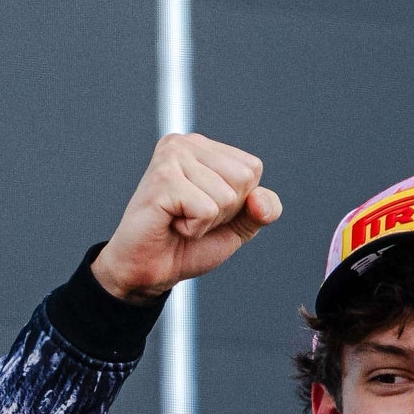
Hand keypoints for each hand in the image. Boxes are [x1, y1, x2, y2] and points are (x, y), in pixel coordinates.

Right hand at [92, 132, 280, 302]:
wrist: (150, 270)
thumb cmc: (189, 243)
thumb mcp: (239, 225)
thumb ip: (263, 209)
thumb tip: (260, 199)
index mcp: (204, 147)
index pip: (253, 169)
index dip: (239, 201)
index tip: (206, 208)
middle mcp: (185, 143)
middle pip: (243, 179)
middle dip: (225, 211)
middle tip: (191, 216)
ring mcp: (171, 157)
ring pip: (226, 196)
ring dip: (207, 221)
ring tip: (179, 219)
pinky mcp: (162, 179)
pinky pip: (207, 210)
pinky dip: (194, 228)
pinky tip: (171, 223)